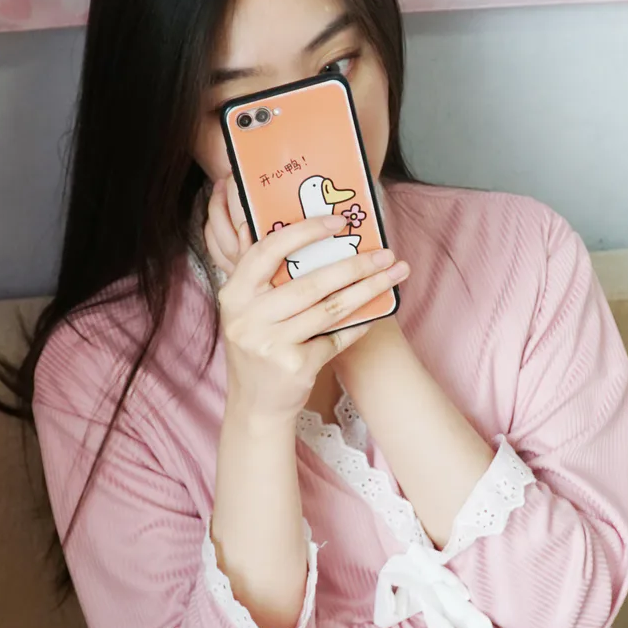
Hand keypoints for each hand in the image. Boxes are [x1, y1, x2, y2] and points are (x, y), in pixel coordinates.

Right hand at [203, 175, 409, 426]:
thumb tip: (251, 223)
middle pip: (310, 282)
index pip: (269, 250)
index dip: (304, 231)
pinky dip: (360, 323)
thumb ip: (250, 270)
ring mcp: (271, 344)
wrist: (255, 405)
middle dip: (355, 265)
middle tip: (385, 254)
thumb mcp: (244, 310)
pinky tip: (378, 311)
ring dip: (368, 290)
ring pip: (330, 309)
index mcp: (234, 294)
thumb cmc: (256, 348)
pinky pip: (337, 337)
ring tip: (393, 276)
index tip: (338, 221)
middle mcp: (248, 318)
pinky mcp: (295, 365)